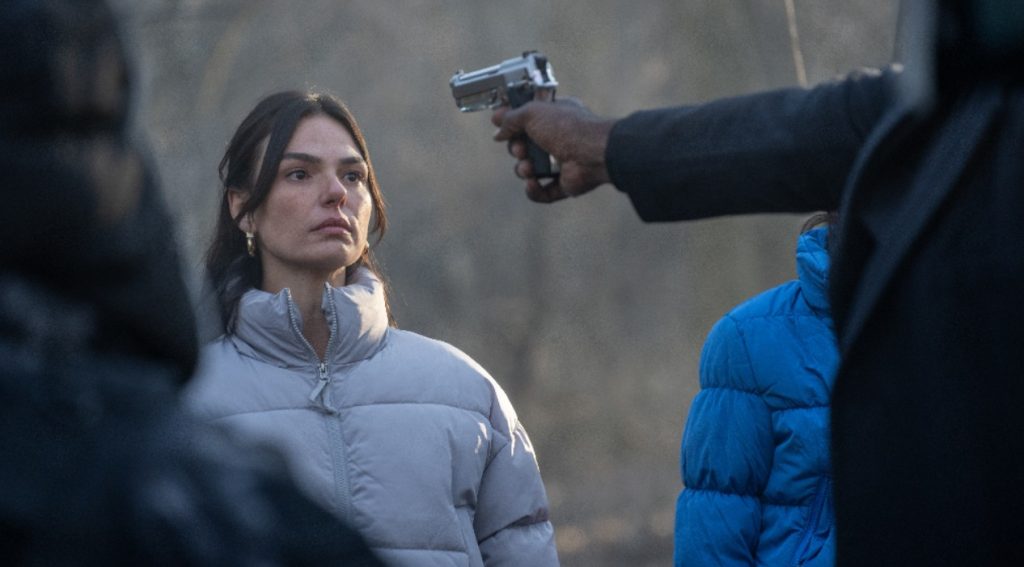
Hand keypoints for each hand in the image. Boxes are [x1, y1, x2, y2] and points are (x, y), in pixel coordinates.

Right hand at [492, 98, 615, 202]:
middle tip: (520, 148)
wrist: (593, 153)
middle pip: (524, 146)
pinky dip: (534, 190)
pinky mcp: (564, 185)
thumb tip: (498, 130)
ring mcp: (561, 163)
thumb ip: (511, 119)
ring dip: (523, 169)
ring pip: (529, 169)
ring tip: (529, 167)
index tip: (496, 121)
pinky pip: (541, 192)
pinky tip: (533, 183)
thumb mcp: (533, 112)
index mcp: (554, 116)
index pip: (527, 118)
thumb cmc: (567, 127)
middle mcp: (558, 139)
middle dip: (517, 148)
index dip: (511, 120)